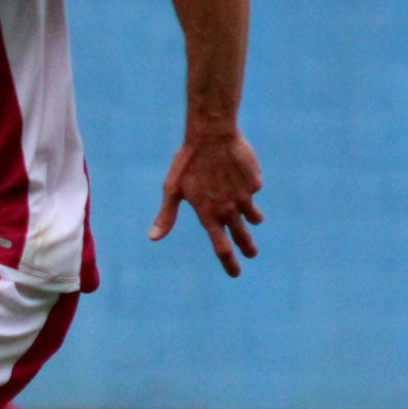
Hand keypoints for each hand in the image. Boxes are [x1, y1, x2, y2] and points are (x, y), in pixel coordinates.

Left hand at [151, 129, 262, 276]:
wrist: (212, 134)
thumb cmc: (187, 162)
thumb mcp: (172, 189)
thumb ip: (166, 216)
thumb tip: (153, 238)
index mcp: (209, 215)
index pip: (221, 248)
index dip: (229, 264)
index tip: (235, 273)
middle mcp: (229, 209)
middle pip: (242, 238)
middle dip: (248, 248)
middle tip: (251, 254)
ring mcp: (244, 196)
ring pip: (253, 216)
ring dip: (252, 219)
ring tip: (252, 219)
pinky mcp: (254, 182)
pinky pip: (253, 190)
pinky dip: (247, 187)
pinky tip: (238, 174)